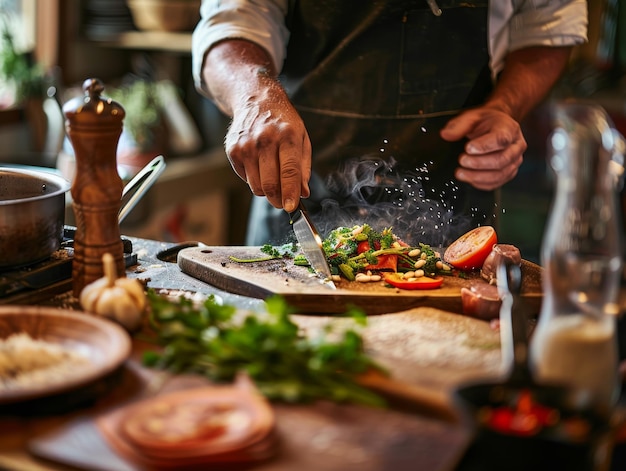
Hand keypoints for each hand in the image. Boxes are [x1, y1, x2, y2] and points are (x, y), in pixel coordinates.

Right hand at [224, 85, 310, 211]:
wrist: (256, 100)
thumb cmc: (284, 122)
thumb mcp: (302, 139)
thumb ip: (303, 168)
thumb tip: (303, 193)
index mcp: (287, 136)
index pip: (289, 172)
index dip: (290, 193)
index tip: (291, 207)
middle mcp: (265, 140)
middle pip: (270, 184)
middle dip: (278, 199)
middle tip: (283, 203)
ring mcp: (246, 145)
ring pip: (256, 186)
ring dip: (266, 191)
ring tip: (273, 180)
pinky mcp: (233, 150)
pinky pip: (245, 178)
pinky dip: (254, 179)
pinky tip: (259, 166)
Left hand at [440, 107, 526, 190]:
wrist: (495, 126)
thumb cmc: (486, 122)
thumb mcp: (472, 117)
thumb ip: (459, 126)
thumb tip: (446, 135)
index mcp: (509, 128)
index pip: (501, 139)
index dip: (484, 146)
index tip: (468, 148)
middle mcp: (516, 145)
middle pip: (502, 159)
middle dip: (479, 163)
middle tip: (462, 161)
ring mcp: (514, 161)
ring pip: (500, 174)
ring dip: (478, 176)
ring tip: (461, 173)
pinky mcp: (509, 172)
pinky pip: (497, 183)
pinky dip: (481, 183)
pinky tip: (469, 179)